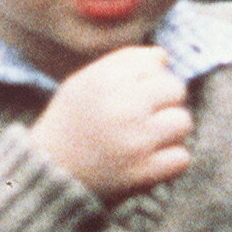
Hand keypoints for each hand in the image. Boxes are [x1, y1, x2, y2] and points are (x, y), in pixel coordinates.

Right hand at [33, 47, 191, 202]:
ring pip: (183, 121)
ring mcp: (136, 142)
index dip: (149, 76)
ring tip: (147, 138)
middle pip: (175, 89)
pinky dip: (170, 160)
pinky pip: (182, 157)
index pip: (154, 62)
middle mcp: (123, 108)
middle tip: (144, 117)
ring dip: (170, 131)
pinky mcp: (144, 173)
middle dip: (165, 101)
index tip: (134, 93)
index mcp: (104, 81)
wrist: (48, 175)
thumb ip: (121, 63)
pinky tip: (150, 160)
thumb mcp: (83, 83)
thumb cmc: (70, 125)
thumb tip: (163, 56)